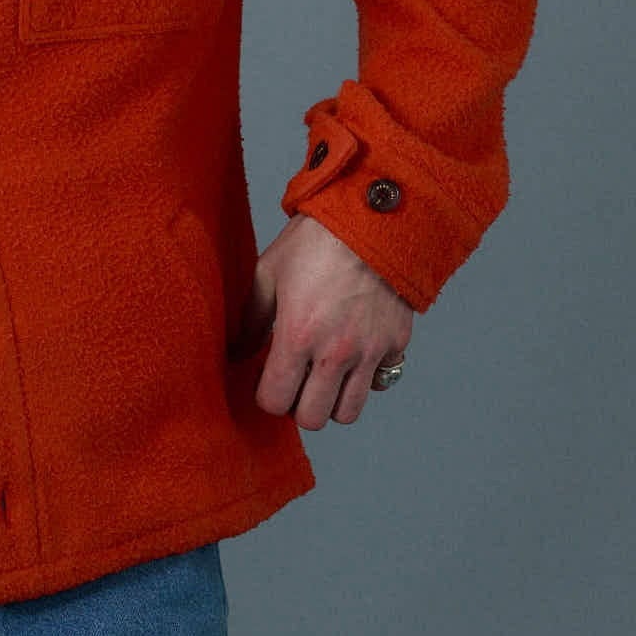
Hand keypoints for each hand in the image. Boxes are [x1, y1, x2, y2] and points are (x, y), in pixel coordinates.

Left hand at [240, 214, 415, 427]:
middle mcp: (335, 352)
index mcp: (297, 336)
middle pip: (313, 418)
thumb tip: (239, 353)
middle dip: (299, 406)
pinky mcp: (396, 343)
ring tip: (325, 377)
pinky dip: (368, 377)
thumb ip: (250, 320)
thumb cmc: (317, 240)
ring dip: (332, 400)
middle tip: (297, 382)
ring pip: (348, 412)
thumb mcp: (269, 272)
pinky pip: (381, 382)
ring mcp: (370, 351)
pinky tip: (355, 355)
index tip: (269, 379)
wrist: (374, 216)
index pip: (275, 402)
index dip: (267, 395)